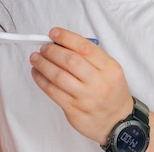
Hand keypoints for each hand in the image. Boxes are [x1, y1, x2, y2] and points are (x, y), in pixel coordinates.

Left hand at [30, 27, 133, 143]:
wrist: (117, 121)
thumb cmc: (110, 91)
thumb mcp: (109, 69)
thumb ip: (89, 55)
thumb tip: (62, 42)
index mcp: (109, 69)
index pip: (85, 48)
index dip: (66, 38)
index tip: (54, 33)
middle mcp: (98, 83)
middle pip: (70, 61)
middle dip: (52, 51)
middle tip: (43, 47)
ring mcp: (86, 99)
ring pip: (58, 77)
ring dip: (43, 64)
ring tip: (36, 58)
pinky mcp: (74, 111)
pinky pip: (52, 92)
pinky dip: (41, 80)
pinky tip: (37, 73)